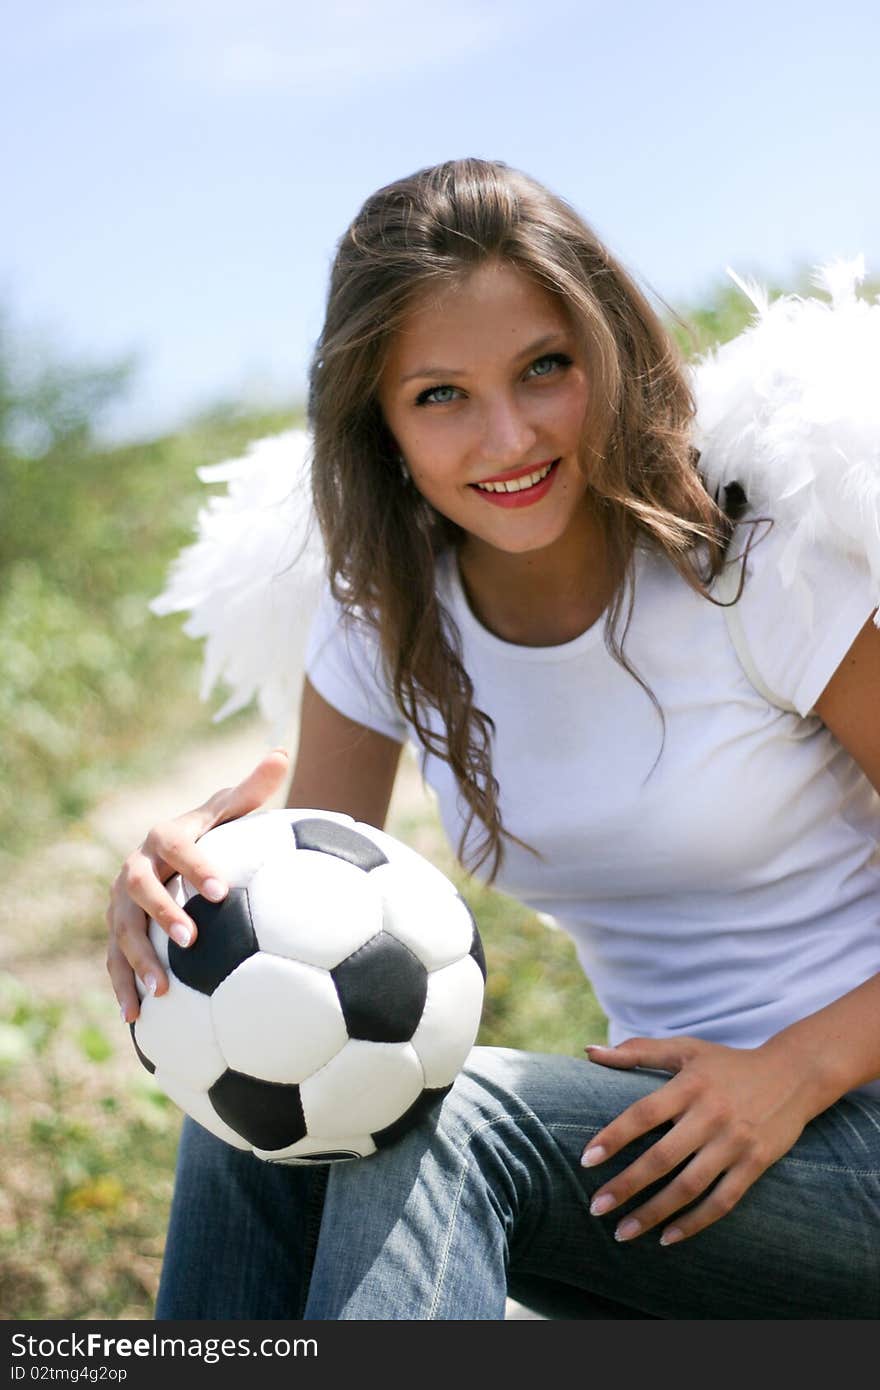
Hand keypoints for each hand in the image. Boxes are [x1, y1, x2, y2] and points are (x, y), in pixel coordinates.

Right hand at [105, 748, 289, 1023]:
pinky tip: (137, 1021)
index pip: (178, 849)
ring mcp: (120, 903)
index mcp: (165, 838)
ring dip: (138, 961)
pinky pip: (114, 962)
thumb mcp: (229, 810)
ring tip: (162, 992)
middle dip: (162, 914)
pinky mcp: (118, 932)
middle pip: (140, 890)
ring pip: (122, 931)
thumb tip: (280, 753)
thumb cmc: (211, 832)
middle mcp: (135, 868)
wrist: (168, 851)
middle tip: (191, 940)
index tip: (220, 890)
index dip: (195, 867)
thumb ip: (252, 789)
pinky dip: (123, 989)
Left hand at [581, 1035, 812, 1245]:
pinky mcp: (755, 1164)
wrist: (794, 1075)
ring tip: (623, 1232)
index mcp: (689, 1085)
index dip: (614, 1137)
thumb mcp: (686, 1049)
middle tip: (595, 1207)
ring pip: (688, 1186)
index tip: (586, 1160)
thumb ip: (637, 1052)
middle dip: (626, 1185)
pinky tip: (667, 1238)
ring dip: (653, 1213)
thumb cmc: (728, 1063)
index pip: (644, 1114)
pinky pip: (721, 1201)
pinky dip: (694, 1223)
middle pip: (662, 1157)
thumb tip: (589, 1052)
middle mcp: (711, 1115)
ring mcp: (735, 1142)